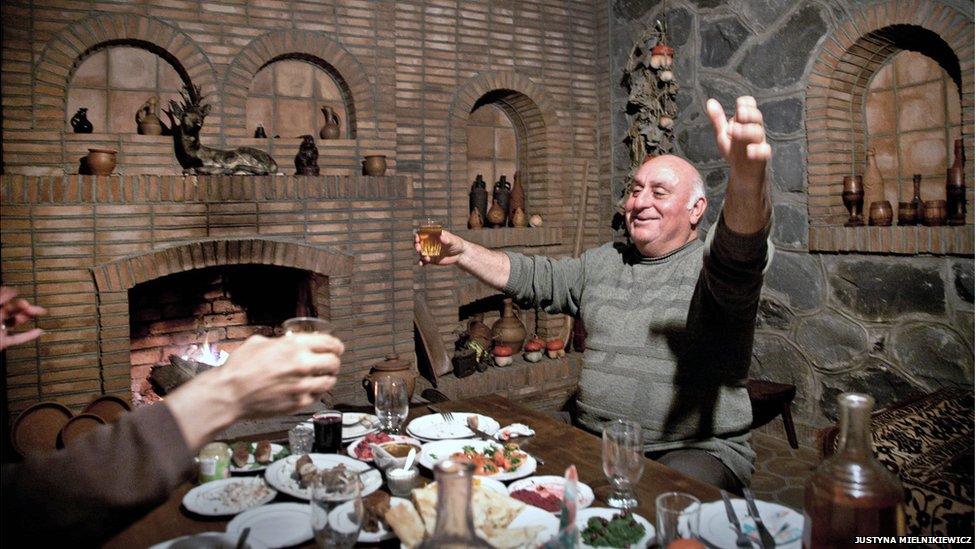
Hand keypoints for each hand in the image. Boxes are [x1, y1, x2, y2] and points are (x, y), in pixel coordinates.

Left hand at [0, 286, 46, 350]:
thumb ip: (0, 299)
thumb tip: (11, 290)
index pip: (1, 300)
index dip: (9, 295)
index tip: (17, 290)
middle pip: (11, 310)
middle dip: (23, 307)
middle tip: (32, 305)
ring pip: (15, 322)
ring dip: (27, 317)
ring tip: (39, 313)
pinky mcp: (2, 342)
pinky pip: (16, 338)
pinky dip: (28, 336)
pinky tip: (39, 331)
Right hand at [165, 333, 343, 449]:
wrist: (230, 393)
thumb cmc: (239, 367)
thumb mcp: (259, 342)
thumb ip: (279, 342)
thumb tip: (287, 342)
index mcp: (294, 346)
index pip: (329, 343)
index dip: (336, 345)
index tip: (337, 348)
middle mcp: (302, 364)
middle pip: (334, 362)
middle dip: (334, 362)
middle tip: (330, 363)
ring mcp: (302, 385)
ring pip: (329, 381)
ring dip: (327, 378)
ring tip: (322, 377)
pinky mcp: (298, 403)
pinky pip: (317, 396)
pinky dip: (316, 392)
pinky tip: (309, 389)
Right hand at [415, 229, 465, 265]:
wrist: (460, 254)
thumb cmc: (456, 244)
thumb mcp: (453, 241)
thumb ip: (447, 239)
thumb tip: (441, 237)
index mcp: (433, 235)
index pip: (422, 233)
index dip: (417, 234)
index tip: (417, 237)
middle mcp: (429, 242)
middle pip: (418, 242)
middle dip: (416, 245)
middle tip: (418, 248)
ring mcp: (429, 251)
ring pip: (420, 252)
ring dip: (421, 255)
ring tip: (427, 258)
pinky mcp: (431, 259)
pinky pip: (423, 261)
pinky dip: (421, 262)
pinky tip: (421, 264)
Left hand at [706, 96, 770, 186]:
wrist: (742, 173)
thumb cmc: (735, 151)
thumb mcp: (723, 134)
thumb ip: (717, 119)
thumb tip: (710, 102)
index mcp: (746, 122)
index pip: (750, 106)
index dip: (745, 103)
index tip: (739, 106)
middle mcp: (754, 130)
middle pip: (756, 117)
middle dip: (748, 114)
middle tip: (739, 114)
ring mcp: (759, 143)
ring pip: (758, 133)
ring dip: (747, 130)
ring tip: (733, 131)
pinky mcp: (761, 157)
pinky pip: (765, 152)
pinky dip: (758, 150)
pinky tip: (749, 150)